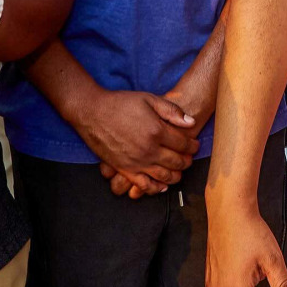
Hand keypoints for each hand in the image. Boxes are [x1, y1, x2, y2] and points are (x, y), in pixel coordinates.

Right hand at [73, 89, 198, 191]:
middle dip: (187, 161)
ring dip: (176, 176)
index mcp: (156, 131)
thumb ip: (171, 110)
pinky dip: (156, 188)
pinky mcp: (124, 169)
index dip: (192, 146)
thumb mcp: (148, 99)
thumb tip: (191, 123)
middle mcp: (149, 149)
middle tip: (189, 159)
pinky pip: (144, 185)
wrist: (92, 112)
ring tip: (179, 172)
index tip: (195, 145)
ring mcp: (136, 161)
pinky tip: (162, 185)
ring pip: (164, 176)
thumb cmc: (120, 103)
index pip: (183, 144)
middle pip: (176, 162)